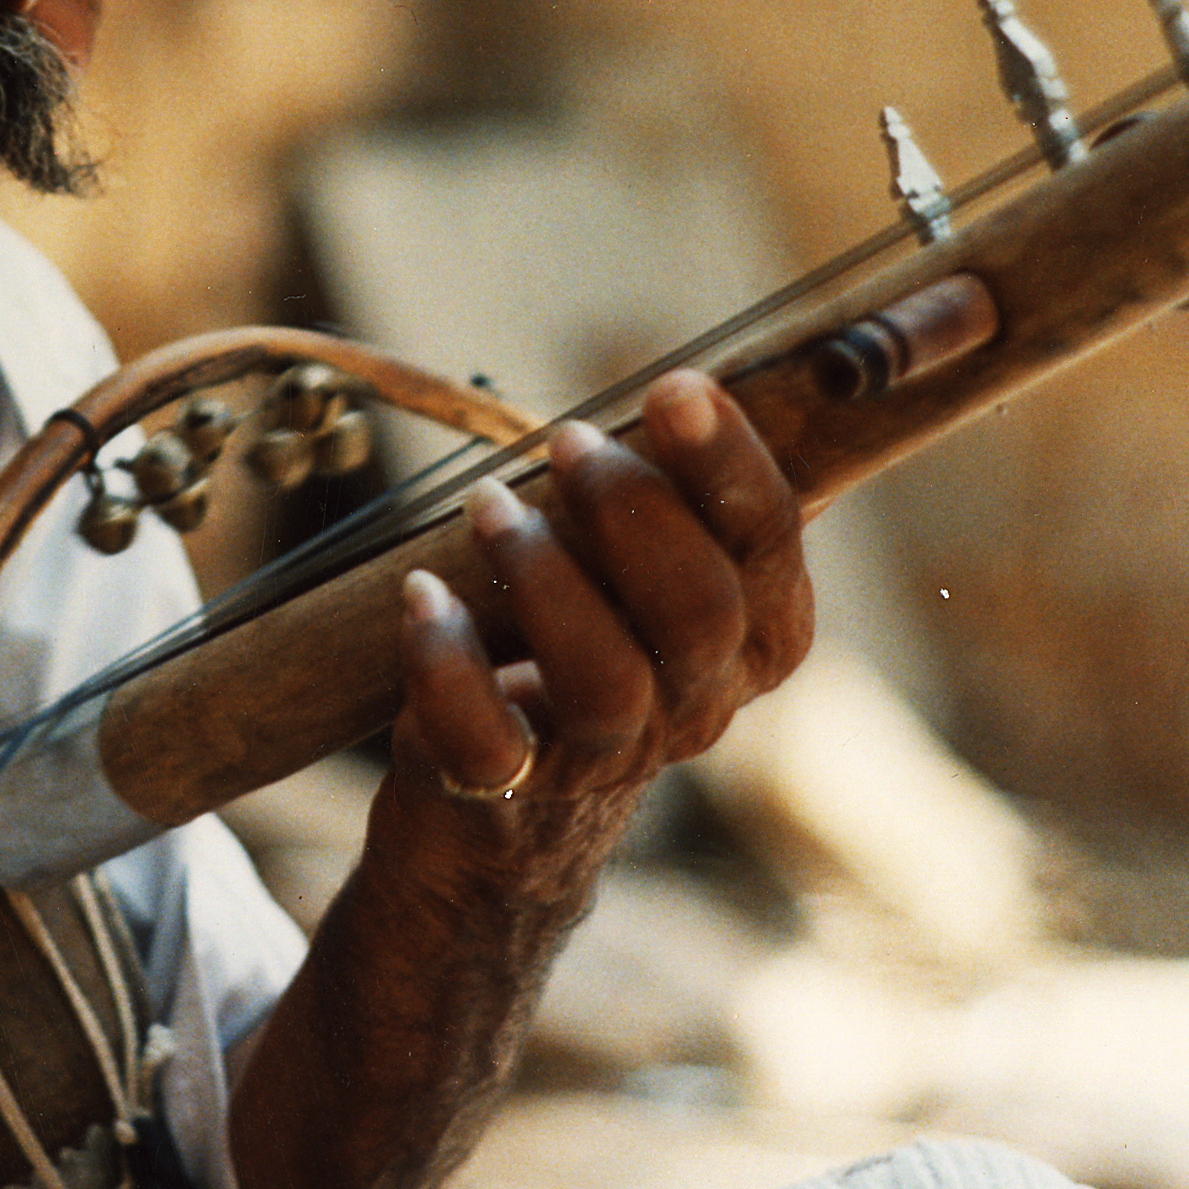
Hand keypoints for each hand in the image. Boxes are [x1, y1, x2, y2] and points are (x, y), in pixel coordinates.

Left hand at [391, 369, 811, 827]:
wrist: (521, 804)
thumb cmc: (594, 629)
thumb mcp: (647, 561)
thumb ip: (672, 487)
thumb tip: (683, 384)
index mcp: (757, 633)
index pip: (767, 542)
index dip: (728, 463)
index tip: (674, 387)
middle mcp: (702, 701)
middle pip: (699, 611)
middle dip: (631, 509)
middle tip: (566, 440)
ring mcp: (611, 753)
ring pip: (605, 677)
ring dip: (542, 573)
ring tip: (487, 503)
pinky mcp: (513, 785)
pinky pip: (488, 741)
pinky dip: (448, 662)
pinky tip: (420, 594)